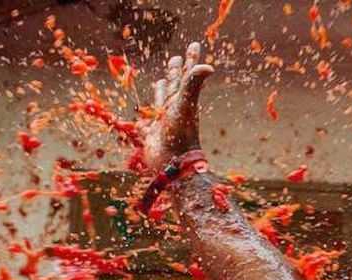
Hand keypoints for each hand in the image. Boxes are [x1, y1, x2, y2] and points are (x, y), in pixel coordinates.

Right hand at [141, 42, 214, 172]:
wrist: (171, 163)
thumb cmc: (179, 133)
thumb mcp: (185, 105)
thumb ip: (192, 84)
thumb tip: (209, 66)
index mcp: (182, 99)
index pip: (186, 74)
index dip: (189, 60)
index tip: (194, 44)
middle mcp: (173, 109)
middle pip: (173, 85)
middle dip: (174, 71)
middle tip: (176, 58)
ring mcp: (162, 121)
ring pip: (160, 101)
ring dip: (160, 91)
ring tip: (160, 81)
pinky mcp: (151, 135)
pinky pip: (146, 124)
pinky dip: (144, 120)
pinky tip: (142, 118)